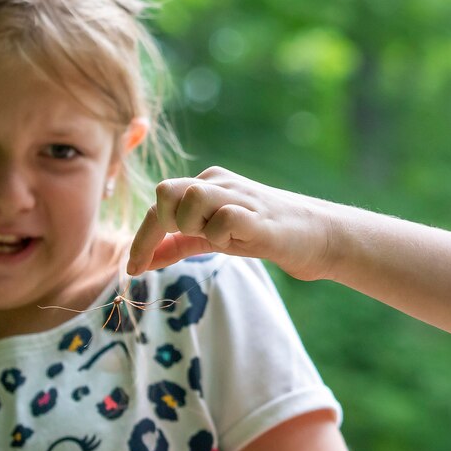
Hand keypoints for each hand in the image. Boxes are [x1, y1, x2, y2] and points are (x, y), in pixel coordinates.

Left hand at [127, 166, 336, 279]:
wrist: (317, 237)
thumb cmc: (263, 235)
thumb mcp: (213, 239)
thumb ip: (178, 244)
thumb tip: (139, 261)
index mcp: (205, 183)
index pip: (159, 203)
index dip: (142, 237)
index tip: (133, 269)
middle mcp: (218, 181)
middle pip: (165, 192)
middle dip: (163, 227)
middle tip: (184, 246)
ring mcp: (239, 194)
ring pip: (190, 199)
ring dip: (194, 228)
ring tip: (218, 240)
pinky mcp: (257, 215)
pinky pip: (223, 219)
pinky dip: (221, 236)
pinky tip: (240, 241)